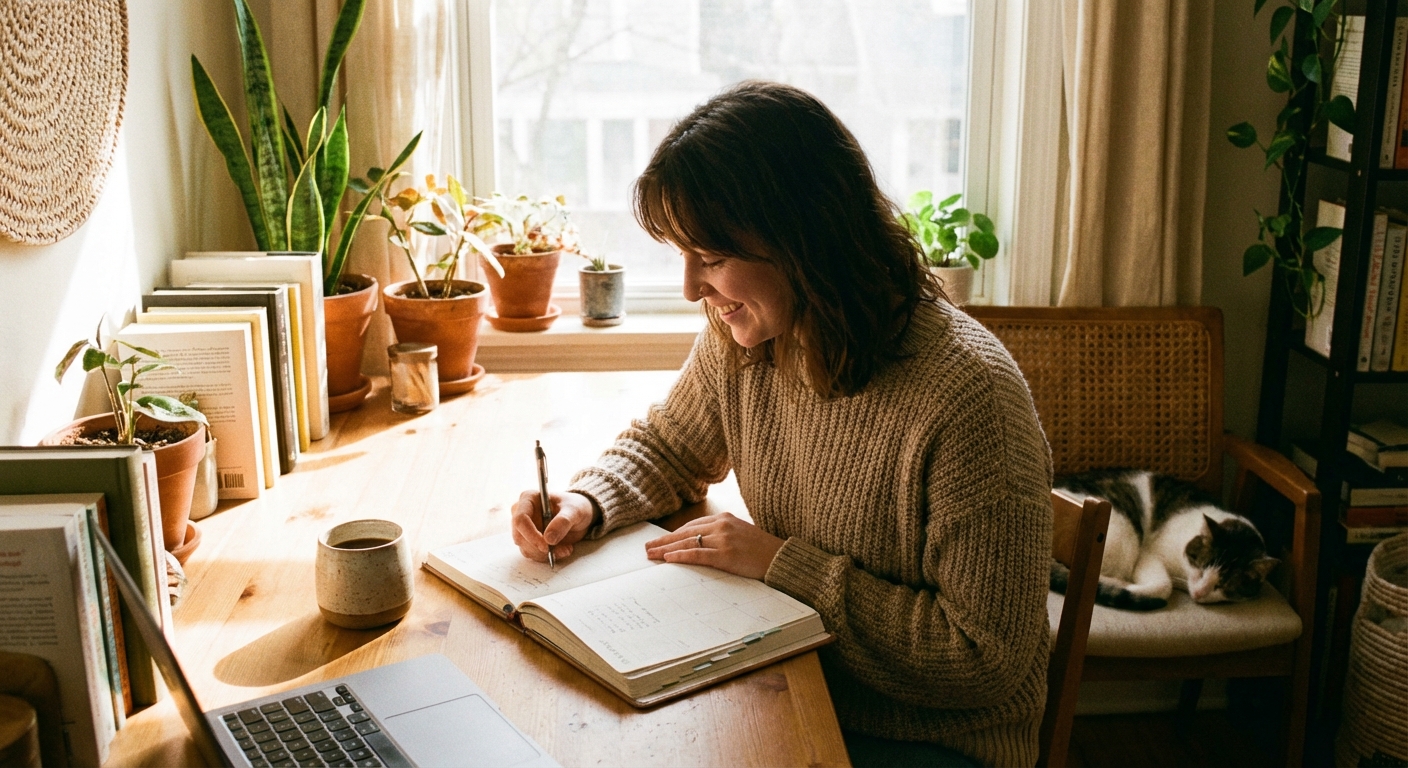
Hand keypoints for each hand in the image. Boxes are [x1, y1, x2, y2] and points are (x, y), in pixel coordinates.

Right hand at [510, 490, 596, 562]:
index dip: (531, 535)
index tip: (546, 546)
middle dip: (540, 548)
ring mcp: (524, 528)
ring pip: (526, 548)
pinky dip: (546, 556)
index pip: (520, 519)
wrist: (578, 515)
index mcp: (529, 498)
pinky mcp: (529, 540)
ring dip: (545, 554)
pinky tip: (561, 550)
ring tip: (566, 549)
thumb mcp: (574, 511)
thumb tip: (548, 538)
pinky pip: (532, 553)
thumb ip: (563, 521)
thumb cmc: (575, 507)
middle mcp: (521, 512)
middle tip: (562, 550)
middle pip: (520, 537)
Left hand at [644, 513, 784, 579]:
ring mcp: (724, 539)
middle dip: (664, 541)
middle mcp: (722, 525)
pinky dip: (681, 556)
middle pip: (685, 533)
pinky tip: (668, 559)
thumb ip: (722, 535)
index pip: (691, 525)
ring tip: (651, 555)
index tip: (660, 541)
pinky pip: (698, 554)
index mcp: (724, 518)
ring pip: (687, 543)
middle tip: (647, 549)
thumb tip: (700, 544)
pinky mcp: (726, 555)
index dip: (673, 534)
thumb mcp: (740, 534)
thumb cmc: (761, 550)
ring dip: (666, 550)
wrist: (780, 558)